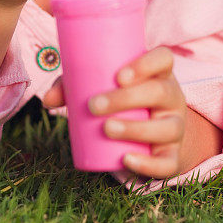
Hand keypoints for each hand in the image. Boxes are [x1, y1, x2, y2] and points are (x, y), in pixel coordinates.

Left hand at [43, 46, 189, 179]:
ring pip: (167, 127)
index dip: (146, 63)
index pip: (163, 58)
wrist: (151, 135)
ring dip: (136, 129)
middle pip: (160, 92)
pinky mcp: (172, 155)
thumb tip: (46, 100)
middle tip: (94, 105)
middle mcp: (172, 97)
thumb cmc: (120, 100)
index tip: (119, 76)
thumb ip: (73, 86)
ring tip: (107, 129)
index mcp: (158, 73)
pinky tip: (126, 159)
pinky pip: (168, 163)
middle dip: (126, 98)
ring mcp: (176, 126)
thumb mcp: (103, 87)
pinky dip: (148, 164)